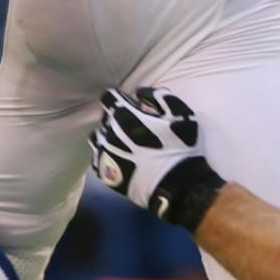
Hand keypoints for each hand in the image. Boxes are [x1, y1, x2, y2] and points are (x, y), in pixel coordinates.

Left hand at [90, 86, 214, 220]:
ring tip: (122, 142)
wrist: (178, 186)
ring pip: (97, 137)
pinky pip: (97, 158)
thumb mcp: (180, 114)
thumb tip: (140, 92)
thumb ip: (159, 97)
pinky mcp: (105, 174)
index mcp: (126, 117)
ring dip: (108, 135)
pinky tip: (117, 157)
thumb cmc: (181, 148)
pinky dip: (105, 154)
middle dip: (116, 117)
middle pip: (104, 118)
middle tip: (132, 124)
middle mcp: (110, 134)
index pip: (108, 98)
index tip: (129, 102)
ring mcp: (105, 155)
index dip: (119, 97)